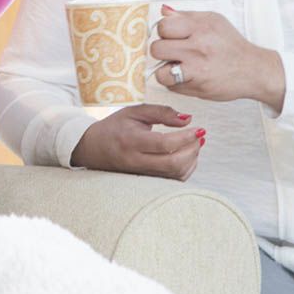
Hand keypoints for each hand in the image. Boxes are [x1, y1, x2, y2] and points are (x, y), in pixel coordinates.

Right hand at [70, 104, 202, 179]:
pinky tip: (188, 154)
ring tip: (195, 143)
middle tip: (200, 135)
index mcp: (131, 141)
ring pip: (176, 174)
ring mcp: (142, 174)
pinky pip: (173, 180)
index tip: (199, 129)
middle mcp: (136, 161)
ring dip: (192, 159)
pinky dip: (187, 168)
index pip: (165, 144)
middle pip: (173, 163)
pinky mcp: (147, 181)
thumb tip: (188, 119)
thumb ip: (162, 112)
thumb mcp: (134, 112)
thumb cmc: (115, 127)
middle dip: (193, 150)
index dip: (186, 138)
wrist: (94, 148)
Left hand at [150, 6, 285, 109]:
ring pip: (160, 72)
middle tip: (173, 53)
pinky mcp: (198, 86)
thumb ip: (185, 16)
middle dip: (162, 51)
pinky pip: (171, 86)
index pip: (163, 26)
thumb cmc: (232, 46)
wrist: (254, 70)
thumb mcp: (212, 21)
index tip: (171, 36)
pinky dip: (175, 83)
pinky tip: (186, 76)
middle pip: (157, 49)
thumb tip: (163, 11)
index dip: (164, 32)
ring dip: (165, 71)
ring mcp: (197, 68)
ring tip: (177, 67)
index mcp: (200, 27)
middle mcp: (198, 47)